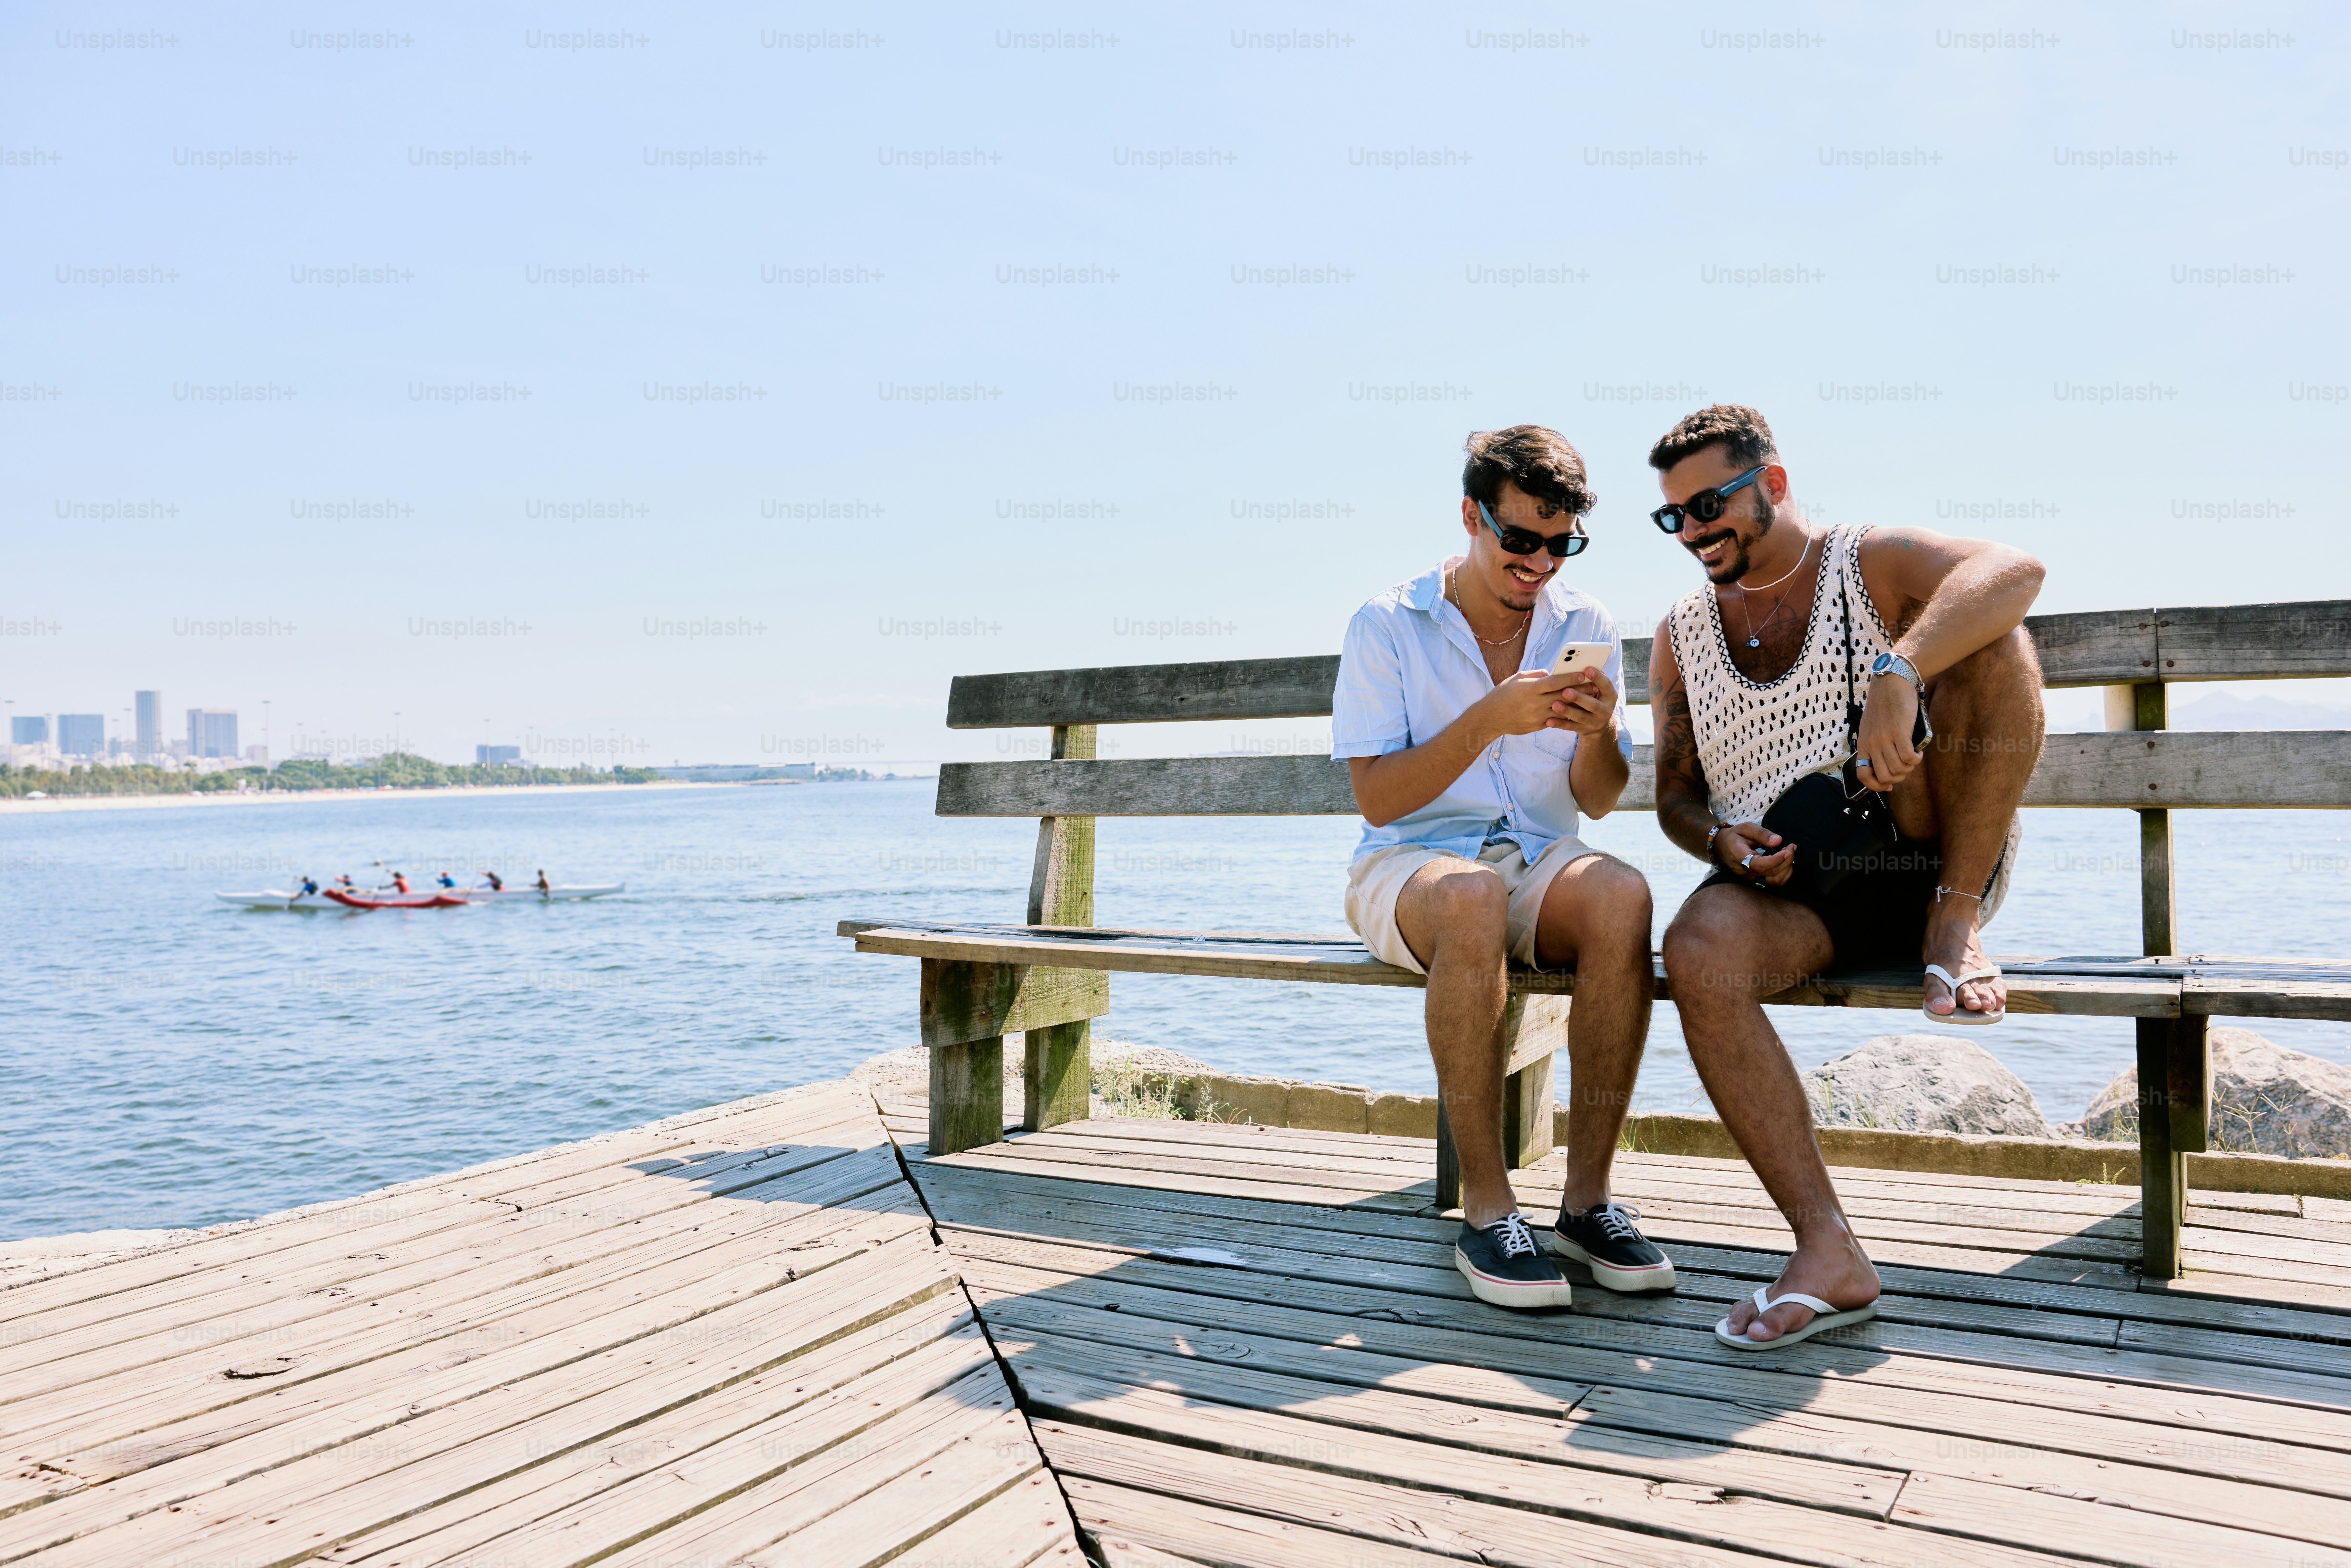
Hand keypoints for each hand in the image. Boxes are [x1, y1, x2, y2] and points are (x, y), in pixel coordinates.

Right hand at [1477, 669, 1589, 737]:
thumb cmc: (1502, 694)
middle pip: (1563, 696)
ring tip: (1591, 698)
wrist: (1490, 718)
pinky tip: (1578, 710)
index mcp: (1529, 688)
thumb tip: (1551, 673)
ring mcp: (1537, 716)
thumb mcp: (1516, 678)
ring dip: (1578, 704)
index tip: (1583, 673)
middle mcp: (1535, 703)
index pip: (1554, 682)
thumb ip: (1535, 674)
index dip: (1570, 678)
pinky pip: (1556, 720)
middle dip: (1580, 690)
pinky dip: (1567, 714)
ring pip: (1563, 709)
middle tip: (1595, 685)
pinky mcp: (1537, 726)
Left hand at [1543, 666, 1617, 737]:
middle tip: (1565, 691)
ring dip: (1567, 711)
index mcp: (1610, 696)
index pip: (1606, 686)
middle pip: (1592, 704)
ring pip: (1580, 717)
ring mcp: (1595, 722)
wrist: (1599, 724)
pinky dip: (1560, 724)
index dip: (1598, 678)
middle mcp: (1605, 711)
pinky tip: (1549, 721)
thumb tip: (1583, 665)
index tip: (1587, 669)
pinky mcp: (1584, 730)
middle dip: (1579, 697)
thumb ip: (1592, 680)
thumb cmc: (1594, 699)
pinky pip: (1571, 727)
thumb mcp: (1598, 690)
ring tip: (1554, 704)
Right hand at [1715, 822, 1797, 886]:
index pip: (1760, 864)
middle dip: (1787, 860)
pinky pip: (1774, 882)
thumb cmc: (1734, 836)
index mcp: (1739, 857)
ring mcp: (1749, 878)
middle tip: (1791, 847)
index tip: (1788, 850)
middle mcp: (1744, 871)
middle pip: (1771, 873)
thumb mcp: (1746, 828)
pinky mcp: (1755, 880)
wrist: (1720, 846)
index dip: (1777, 859)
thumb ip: (1762, 833)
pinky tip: (1785, 862)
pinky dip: (1784, 873)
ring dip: (1787, 868)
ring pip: (1775, 881)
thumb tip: (1778, 840)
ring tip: (1788, 854)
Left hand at [1854, 674, 1923, 791]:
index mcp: (1863, 744)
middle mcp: (1872, 744)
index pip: (1862, 775)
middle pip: (1885, 777)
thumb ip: (1875, 745)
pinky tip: (1919, 753)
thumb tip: (1885, 766)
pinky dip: (1916, 759)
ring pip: (1898, 770)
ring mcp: (1885, 739)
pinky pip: (1909, 758)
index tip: (1888, 785)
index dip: (1876, 786)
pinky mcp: (1899, 733)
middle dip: (1899, 778)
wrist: (1891, 683)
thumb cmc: (1884, 705)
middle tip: (1906, 768)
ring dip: (1910, 768)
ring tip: (1913, 758)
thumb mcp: (1871, 728)